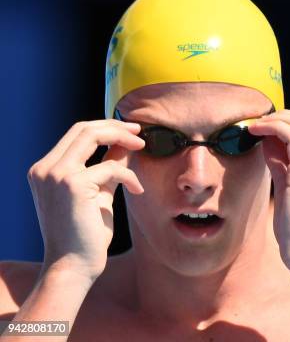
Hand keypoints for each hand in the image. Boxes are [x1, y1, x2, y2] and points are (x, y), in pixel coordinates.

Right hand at [27, 120, 144, 281]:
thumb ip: (108, 168)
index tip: (130, 131)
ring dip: (121, 138)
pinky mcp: (71, 184)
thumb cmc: (86, 235)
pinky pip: (110, 167)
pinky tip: (138, 190)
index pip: (76, 133)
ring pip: (91, 135)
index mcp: (45, 170)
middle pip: (82, 128)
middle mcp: (45, 168)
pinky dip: (129, 176)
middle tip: (140, 132)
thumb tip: (126, 146)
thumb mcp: (98, 193)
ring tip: (142, 147)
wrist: (74, 266)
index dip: (105, 126)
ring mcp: (55, 174)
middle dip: (115, 126)